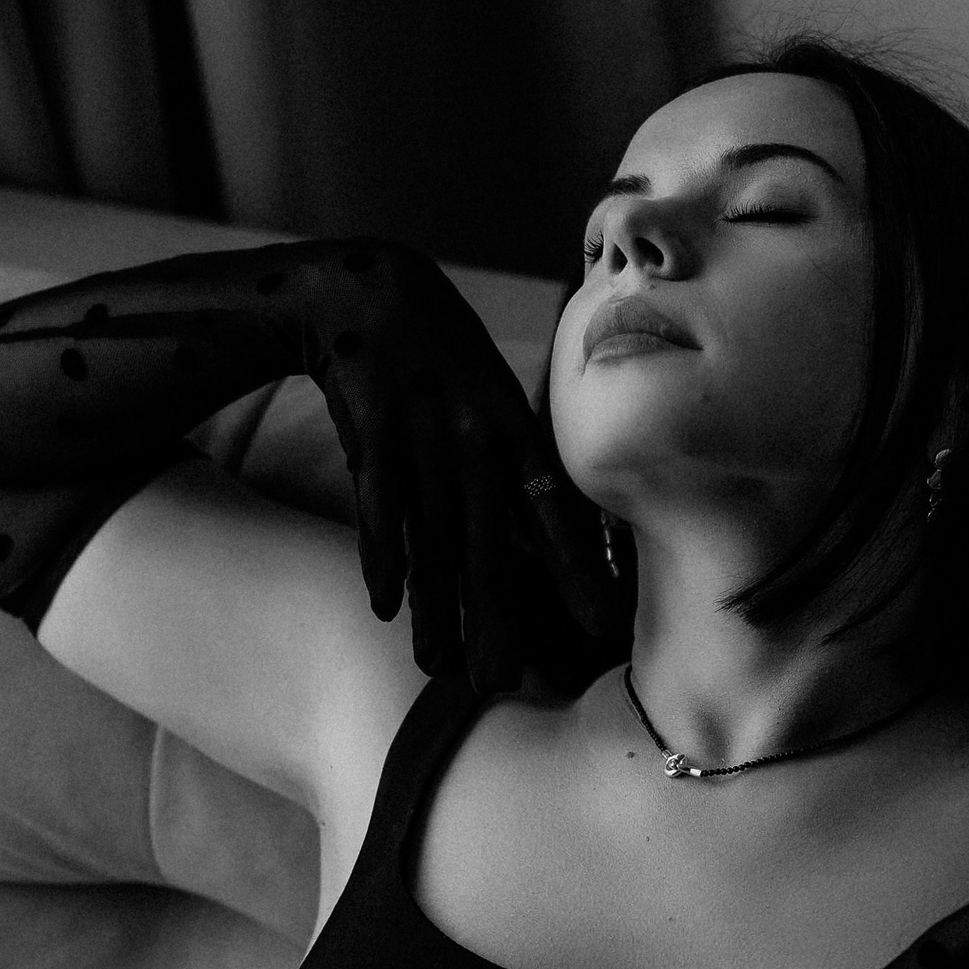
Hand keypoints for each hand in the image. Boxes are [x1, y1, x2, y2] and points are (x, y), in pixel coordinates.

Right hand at [299, 243, 619, 688]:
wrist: (367, 288)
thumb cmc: (443, 359)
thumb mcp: (494, 399)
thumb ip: (521, 467)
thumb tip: (556, 544)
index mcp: (514, 426)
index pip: (555, 506)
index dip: (577, 566)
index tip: (600, 626)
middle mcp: (474, 433)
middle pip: (489, 539)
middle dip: (496, 613)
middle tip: (504, 681)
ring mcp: (422, 431)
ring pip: (432, 533)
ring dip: (436, 605)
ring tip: (440, 667)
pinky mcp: (369, 428)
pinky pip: (377, 501)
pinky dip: (380, 552)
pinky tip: (385, 605)